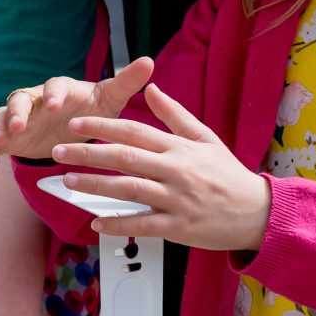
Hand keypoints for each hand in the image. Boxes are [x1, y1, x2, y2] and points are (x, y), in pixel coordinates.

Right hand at [0, 57, 154, 174]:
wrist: (74, 125)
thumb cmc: (92, 109)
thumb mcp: (110, 99)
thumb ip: (126, 82)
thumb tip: (149, 62)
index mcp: (60, 90)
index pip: (53, 86)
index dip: (52, 94)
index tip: (54, 105)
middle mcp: (36, 101)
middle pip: (20, 98)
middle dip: (17, 110)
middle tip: (19, 124)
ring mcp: (20, 119)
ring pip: (1, 117)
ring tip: (1, 140)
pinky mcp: (11, 138)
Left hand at [51, 82, 269, 251]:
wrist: (257, 212)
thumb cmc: (228, 175)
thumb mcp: (205, 138)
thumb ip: (175, 115)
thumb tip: (150, 89)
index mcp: (179, 147)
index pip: (134, 131)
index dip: (102, 126)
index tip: (75, 124)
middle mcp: (175, 170)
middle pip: (124, 157)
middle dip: (87, 153)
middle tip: (58, 150)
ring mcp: (176, 199)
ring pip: (128, 189)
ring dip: (95, 186)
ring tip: (68, 183)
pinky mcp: (178, 226)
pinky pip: (143, 224)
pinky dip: (118, 224)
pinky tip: (96, 223)